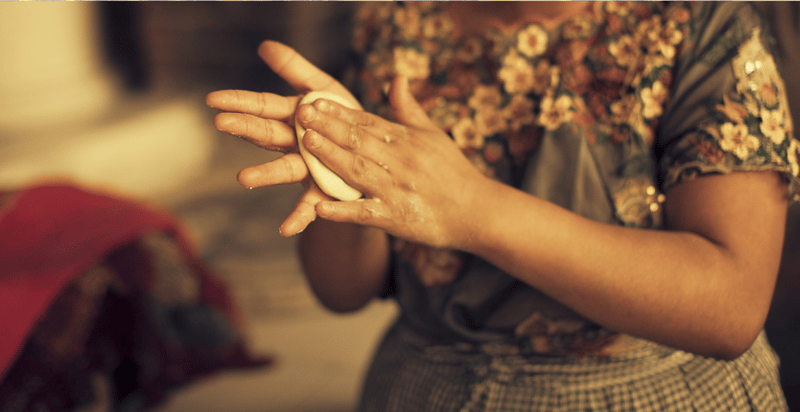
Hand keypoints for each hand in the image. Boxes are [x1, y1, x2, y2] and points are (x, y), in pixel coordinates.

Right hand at [206, 41, 362, 235]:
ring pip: (284, 170)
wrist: (374, 154)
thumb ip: (296, 69)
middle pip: (268, 135)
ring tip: (244, 179)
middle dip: (245, 128)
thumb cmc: (343, 119)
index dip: (240, 102)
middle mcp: (296, 144)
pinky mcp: (324, 191)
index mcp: (294, 117)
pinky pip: (311, 206)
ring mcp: (308, 169)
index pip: (263, 106)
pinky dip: (299, 217)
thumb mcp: (323, 89)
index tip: (214, 99)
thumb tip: (264, 45)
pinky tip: (286, 229)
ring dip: (264, 175)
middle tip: (221, 123)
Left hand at [295, 75, 490, 248]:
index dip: (340, 112)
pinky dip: (342, 211)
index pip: (368, 122)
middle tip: (300, 113)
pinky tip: (319, 207)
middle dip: (328, 127)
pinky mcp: (395, 218)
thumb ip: (409, 109)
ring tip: (306, 144)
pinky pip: (364, 213)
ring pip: (358, 171)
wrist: (477, 211)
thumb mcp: (434, 135)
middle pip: (359, 141)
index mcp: (407, 141)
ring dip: (331, 157)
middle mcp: (401, 162)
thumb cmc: (452, 172)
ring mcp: (396, 191)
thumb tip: (397, 78)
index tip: (314, 101)